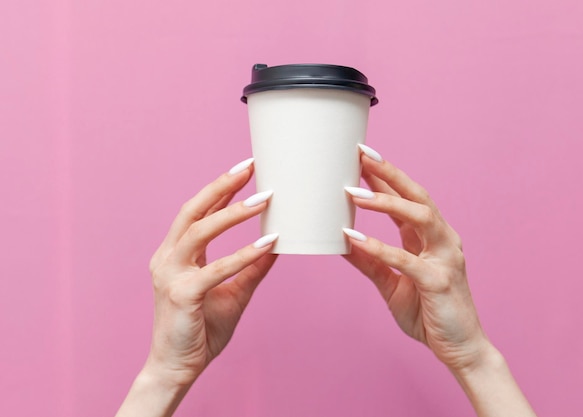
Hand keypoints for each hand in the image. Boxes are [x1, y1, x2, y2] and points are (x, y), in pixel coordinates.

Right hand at [144, 159, 277, 387]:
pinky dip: (242, 254)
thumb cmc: (201, 329)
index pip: (198, 212)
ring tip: (264, 199)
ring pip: (200, 232)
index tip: (246, 169)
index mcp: (176, 254)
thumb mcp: (234, 292)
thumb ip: (252, 268)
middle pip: (193, 211)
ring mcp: (170, 275)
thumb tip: (278, 245)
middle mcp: (167, 258)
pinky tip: (267, 244)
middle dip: (221, 186)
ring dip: (233, 213)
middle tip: (250, 167)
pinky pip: (215, 268)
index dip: (221, 189)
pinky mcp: (180, 294)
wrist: (178, 368)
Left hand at [343, 146, 487, 373]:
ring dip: (387, 203)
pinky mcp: (439, 281)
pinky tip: (356, 239)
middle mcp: (442, 241)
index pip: (406, 200)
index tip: (361, 157)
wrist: (459, 348)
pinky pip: (407, 259)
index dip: (384, 178)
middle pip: (417, 197)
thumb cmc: (429, 313)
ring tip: (355, 193)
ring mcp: (445, 258)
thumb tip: (343, 241)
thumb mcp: (391, 284)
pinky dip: (381, 248)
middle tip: (361, 155)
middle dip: (389, 174)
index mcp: (429, 239)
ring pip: (420, 217)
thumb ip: (370, 262)